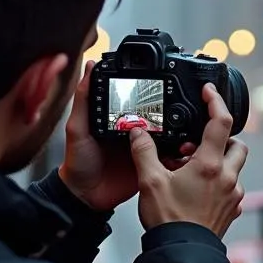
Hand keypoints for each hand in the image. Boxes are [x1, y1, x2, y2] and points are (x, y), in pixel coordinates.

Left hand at [59, 61, 192, 211]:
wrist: (85, 196)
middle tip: (179, 104)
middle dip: (169, 111)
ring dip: (177, 131)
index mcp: (117, 119)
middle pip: (156, 117)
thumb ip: (84, 98)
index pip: (136, 101)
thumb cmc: (77, 163)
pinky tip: (182, 147)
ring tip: (185, 124)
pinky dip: (177, 153)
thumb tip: (89, 66)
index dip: (147, 92)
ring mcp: (144, 150)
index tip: (160, 81)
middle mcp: (133, 132)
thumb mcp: (77, 127)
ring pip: (167, 135)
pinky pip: (168, 158)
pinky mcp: (151, 166)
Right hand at [130, 83, 247, 237]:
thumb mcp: (149, 181)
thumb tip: (137, 131)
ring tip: (193, 168)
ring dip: (219, 162)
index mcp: (210, 165)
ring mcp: (233, 196)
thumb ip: (143, 151)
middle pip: (237, 145)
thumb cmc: (169, 221)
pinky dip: (219, 183)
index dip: (215, 101)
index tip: (208, 92)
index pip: (221, 122)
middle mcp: (228, 178)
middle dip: (222, 138)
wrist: (181, 254)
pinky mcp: (231, 211)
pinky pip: (231, 189)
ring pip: (234, 168)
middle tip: (198, 142)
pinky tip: (198, 190)